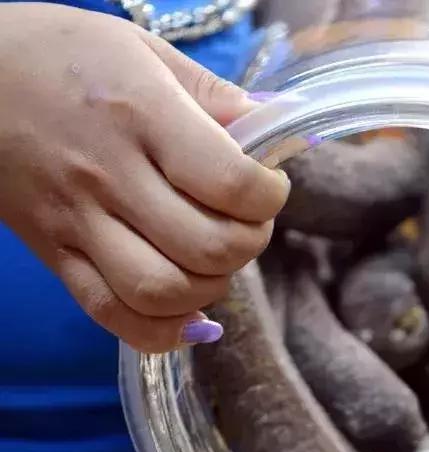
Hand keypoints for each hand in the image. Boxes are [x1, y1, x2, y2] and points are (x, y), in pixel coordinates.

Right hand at [0, 4, 287, 351]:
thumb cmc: (59, 56)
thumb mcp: (140, 49)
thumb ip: (213, 95)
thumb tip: (278, 128)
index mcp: (138, 113)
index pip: (232, 183)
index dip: (268, 196)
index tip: (268, 185)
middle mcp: (108, 174)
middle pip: (206, 249)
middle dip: (247, 245)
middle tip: (243, 224)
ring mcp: (77, 222)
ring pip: (163, 293)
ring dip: (207, 289)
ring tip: (211, 260)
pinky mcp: (56, 256)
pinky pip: (117, 319)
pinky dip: (164, 332)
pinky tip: (189, 314)